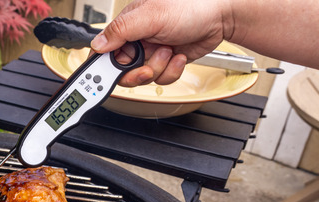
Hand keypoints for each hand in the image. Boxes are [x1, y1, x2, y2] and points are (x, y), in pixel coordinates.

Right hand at [91, 0, 231, 85]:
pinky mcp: (166, 61)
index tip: (109, 77)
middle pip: (123, 71)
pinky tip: (178, 55)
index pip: (105, 52)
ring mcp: (152, 52)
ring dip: (159, 68)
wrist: (222, 16)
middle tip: (146, 67)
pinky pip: (161, 78)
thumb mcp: (150, 16)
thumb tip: (97, 44)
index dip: (105, 67)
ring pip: (143, 77)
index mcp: (127, 26)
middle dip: (137, 72)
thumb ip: (120, 30)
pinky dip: (172, 70)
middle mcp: (138, 40)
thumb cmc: (191, 6)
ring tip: (169, 51)